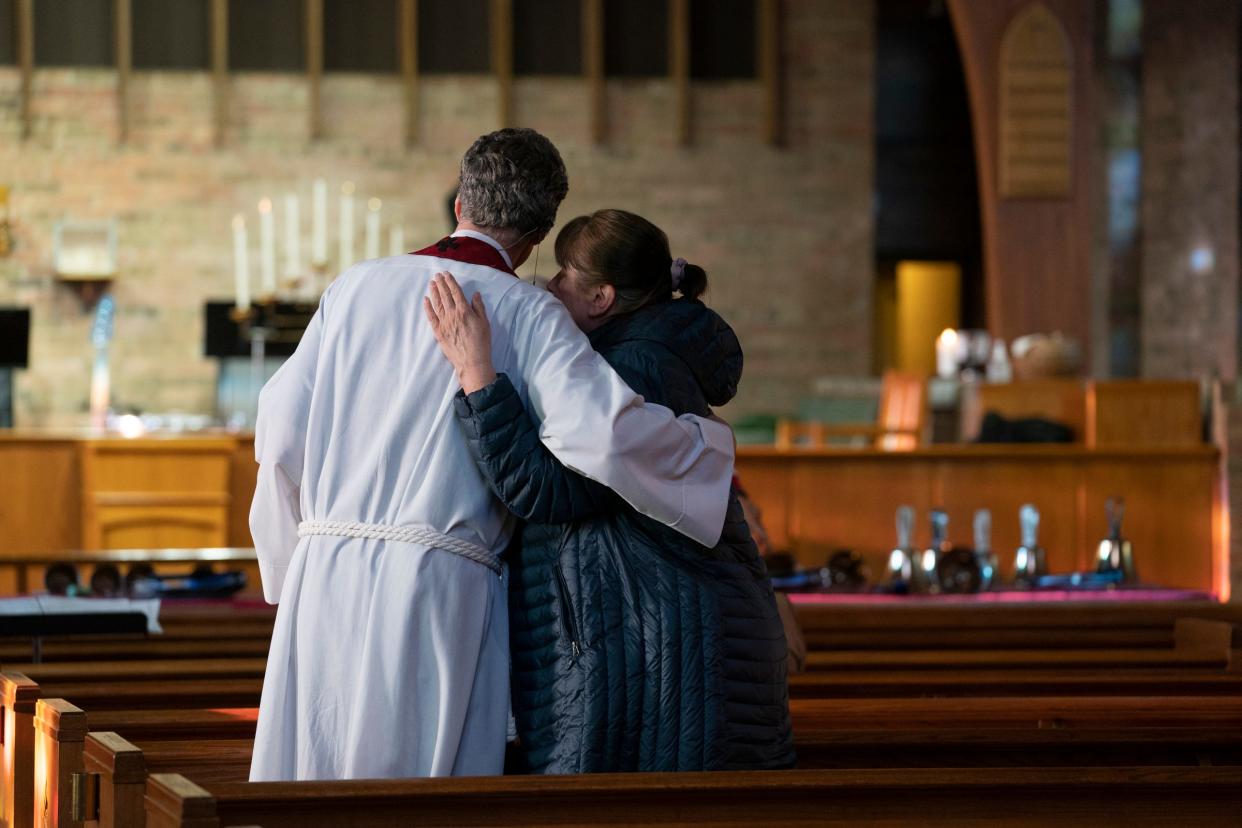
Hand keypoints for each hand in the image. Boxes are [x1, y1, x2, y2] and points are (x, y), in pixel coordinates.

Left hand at [424, 272, 496, 393]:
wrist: (472, 361)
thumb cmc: (481, 342)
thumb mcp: (485, 323)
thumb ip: (479, 307)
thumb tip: (475, 295)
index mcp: (464, 311)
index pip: (456, 292)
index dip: (450, 282)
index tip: (446, 274)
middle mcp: (452, 314)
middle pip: (445, 295)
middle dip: (440, 284)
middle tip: (436, 275)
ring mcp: (444, 323)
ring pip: (437, 304)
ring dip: (434, 292)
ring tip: (431, 283)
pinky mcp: (438, 332)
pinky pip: (431, 317)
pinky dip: (428, 308)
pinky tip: (426, 300)